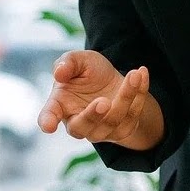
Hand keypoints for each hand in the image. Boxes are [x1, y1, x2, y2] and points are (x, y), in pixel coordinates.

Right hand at [37, 49, 161, 149]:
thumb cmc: (90, 73)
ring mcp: (102, 130)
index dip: (47, 121)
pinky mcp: (123, 128)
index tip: (49, 126)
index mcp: (61, 106)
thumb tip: (59, 73)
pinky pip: (134, 114)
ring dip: (126, 96)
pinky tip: (141, 73)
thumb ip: (68, 62)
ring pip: (114, 120)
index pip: (49, 115)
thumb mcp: (80, 60)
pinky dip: (140, 93)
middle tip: (104, 102)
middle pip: (82, 128)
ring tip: (133, 74)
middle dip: (93, 116)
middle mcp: (79, 123)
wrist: (114, 81)